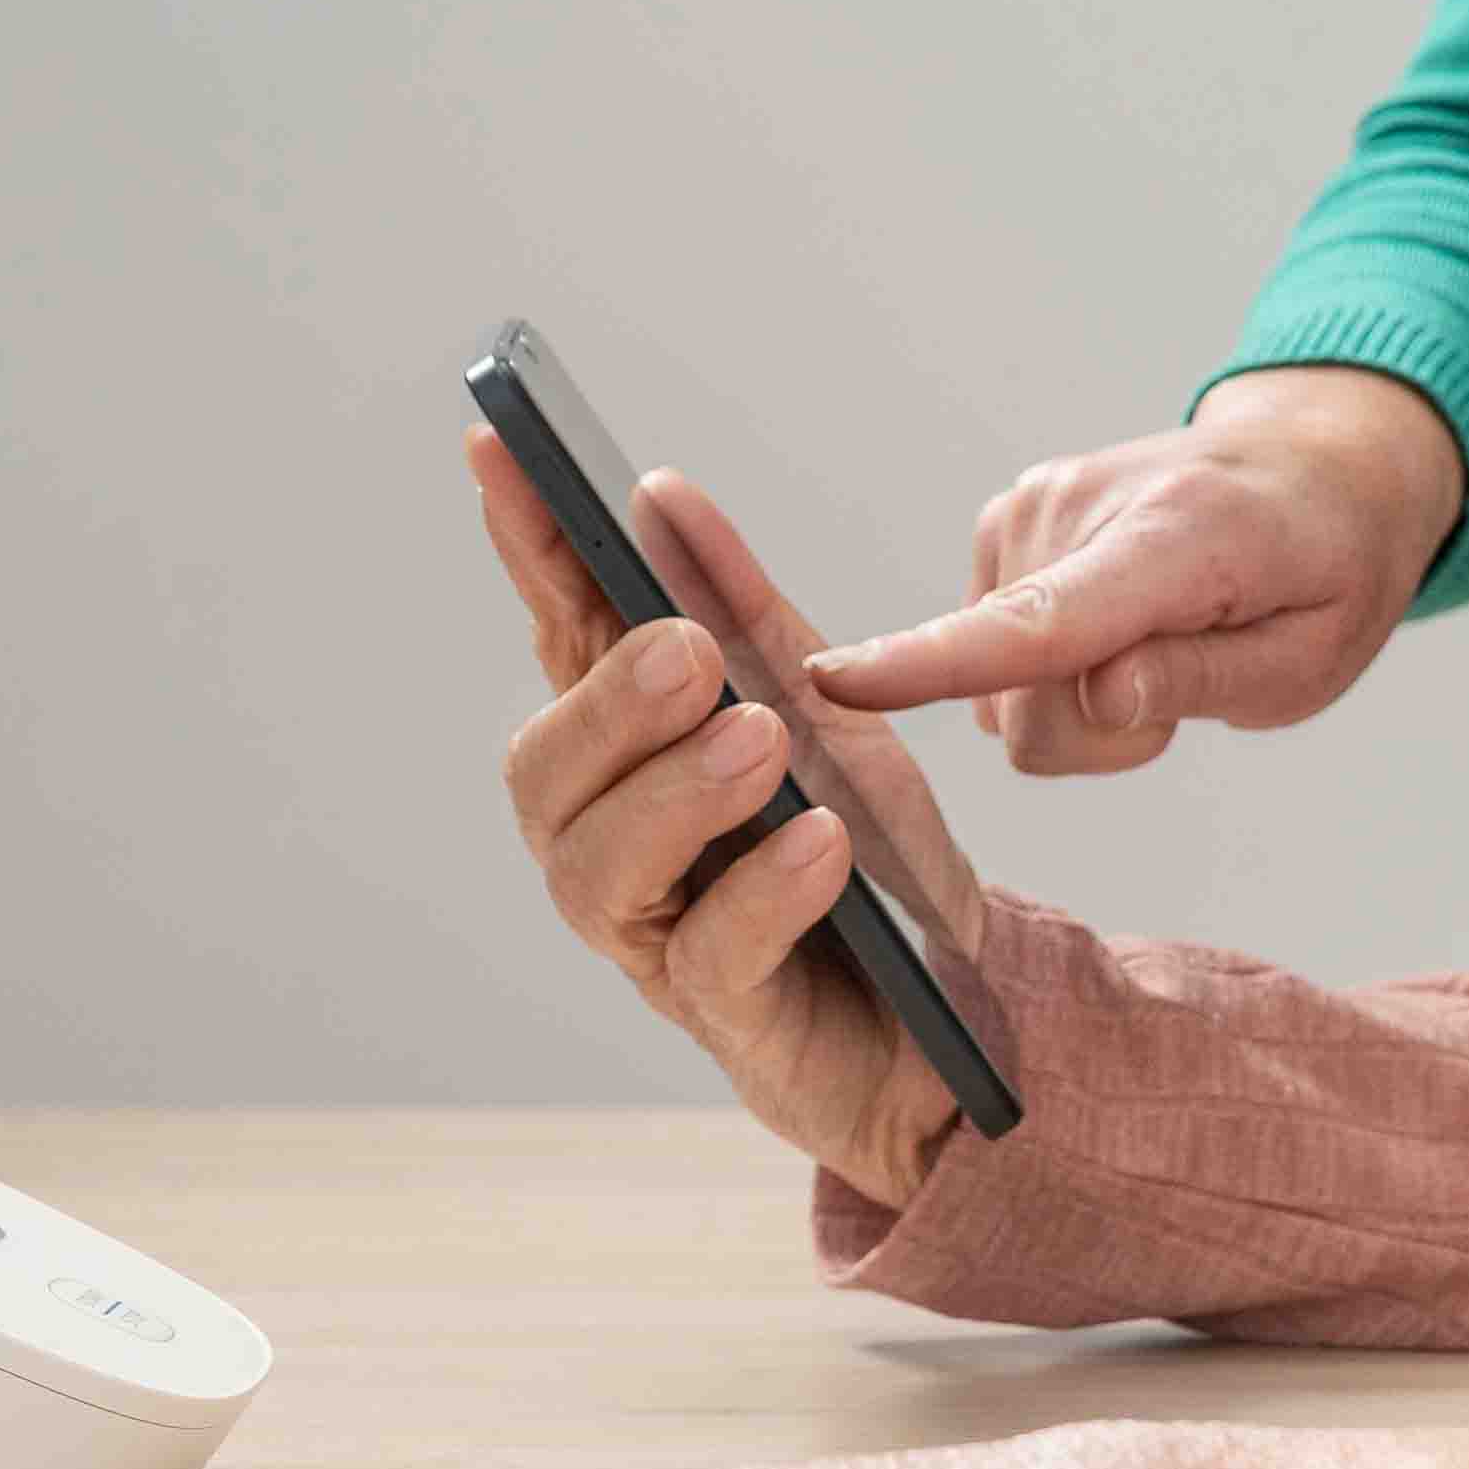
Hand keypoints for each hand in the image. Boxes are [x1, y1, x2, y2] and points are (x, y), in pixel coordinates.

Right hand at [466, 427, 979, 1204]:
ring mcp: (664, 937)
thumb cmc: (867, 860)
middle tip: (686, 650)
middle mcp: (618, 846)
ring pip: (599, 870)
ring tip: (758, 740)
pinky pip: (716, 956)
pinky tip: (817, 846)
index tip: (503, 451)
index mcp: (633, 757)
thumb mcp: (825, 708)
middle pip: (545, 773)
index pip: (559, 641)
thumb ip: (742, 609)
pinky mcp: (732, 1018)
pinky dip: (763, 892)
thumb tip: (658, 493)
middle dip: (606, 702)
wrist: (965, 1007)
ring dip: (674, 792)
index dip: (527, 553)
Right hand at [796, 365, 1465, 775]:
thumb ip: (1205, 679)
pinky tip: (1116, 624)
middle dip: (1095, 734)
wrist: (1311, 467)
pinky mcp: (1006, 522)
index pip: (1043, 620)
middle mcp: (1080, 509)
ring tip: (1156, 646)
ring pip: (999, 689)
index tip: (836, 681)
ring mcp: (1033, 508)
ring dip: (1075, 702)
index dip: (937, 663)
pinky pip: (993, 649)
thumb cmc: (1324, 569)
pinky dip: (1051, 664)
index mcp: (1173, 540)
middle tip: (1177, 692)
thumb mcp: (1311, 658)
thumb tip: (1101, 697)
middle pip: (1021, 700)